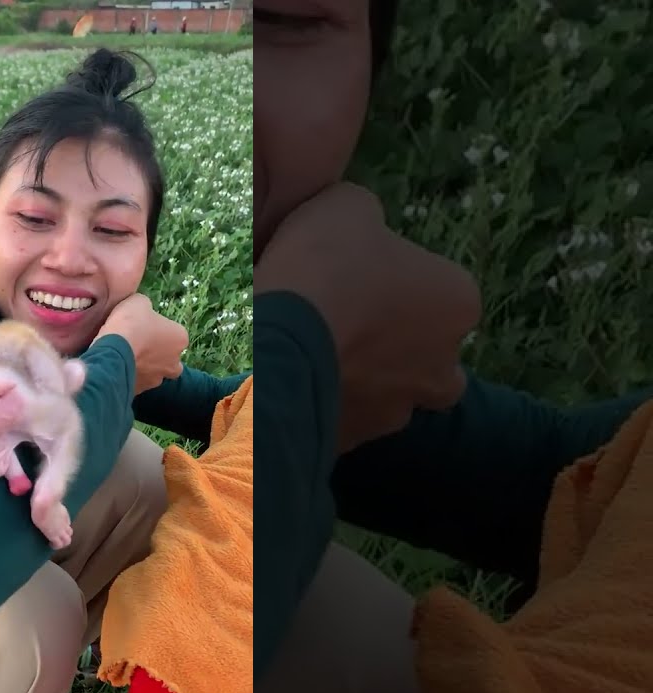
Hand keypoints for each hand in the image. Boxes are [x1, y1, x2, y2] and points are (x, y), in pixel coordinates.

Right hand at [95, 293, 189, 394]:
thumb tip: (142, 312)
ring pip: (154, 372)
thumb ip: (146, 308)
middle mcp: (175, 362)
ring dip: (144, 366)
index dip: (157, 328)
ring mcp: (158, 379)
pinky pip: (136, 382)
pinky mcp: (141, 391)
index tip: (142, 325)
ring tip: (125, 356)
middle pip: (169, 357)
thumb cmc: (130, 323)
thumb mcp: (139, 302)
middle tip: (138, 344)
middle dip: (157, 353)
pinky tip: (117, 366)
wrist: (112, 352)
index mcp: (180, 338)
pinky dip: (130, 376)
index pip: (173, 332)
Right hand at [255, 182, 480, 451]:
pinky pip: (347, 420)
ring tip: (315, 357)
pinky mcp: (358, 441)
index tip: (356, 275)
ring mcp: (401, 410)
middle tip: (347, 324)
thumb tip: (361, 230)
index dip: (396, 278)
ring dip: (364, 379)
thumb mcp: (346, 207)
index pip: (439, 286)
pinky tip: (295, 382)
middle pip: (428, 351)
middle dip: (397, 343)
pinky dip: (328, 405)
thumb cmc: (323, 269)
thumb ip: (368, 220)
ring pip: (391, 392)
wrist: (278, 346)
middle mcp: (446, 365)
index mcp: (458, 300)